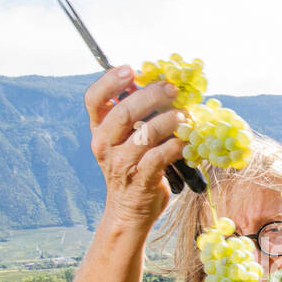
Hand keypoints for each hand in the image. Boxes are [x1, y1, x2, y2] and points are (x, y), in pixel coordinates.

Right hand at [84, 66, 186, 228]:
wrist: (129, 212)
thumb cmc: (132, 169)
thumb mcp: (123, 142)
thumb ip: (134, 116)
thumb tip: (161, 84)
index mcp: (99, 131)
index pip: (94, 100)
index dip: (110, 81)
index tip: (131, 70)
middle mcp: (104, 145)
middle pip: (124, 111)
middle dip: (152, 95)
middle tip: (173, 89)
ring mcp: (122, 163)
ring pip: (146, 133)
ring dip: (170, 119)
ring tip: (185, 115)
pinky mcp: (141, 178)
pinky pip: (162, 155)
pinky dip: (178, 145)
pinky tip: (187, 141)